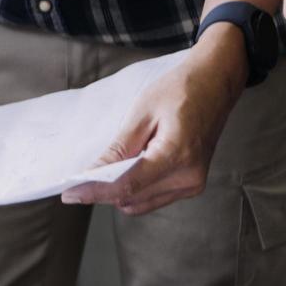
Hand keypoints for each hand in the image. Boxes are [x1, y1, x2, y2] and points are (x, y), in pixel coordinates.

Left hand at [61, 27, 246, 214]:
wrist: (215, 82)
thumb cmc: (181, 90)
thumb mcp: (143, 113)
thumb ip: (119, 148)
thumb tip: (92, 173)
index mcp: (177, 155)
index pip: (127, 185)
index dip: (95, 192)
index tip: (69, 193)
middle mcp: (188, 177)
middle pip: (133, 198)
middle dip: (103, 192)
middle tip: (77, 182)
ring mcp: (193, 184)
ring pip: (142, 203)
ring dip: (118, 192)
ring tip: (102, 171)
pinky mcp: (192, 185)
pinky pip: (154, 198)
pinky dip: (135, 190)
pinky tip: (125, 171)